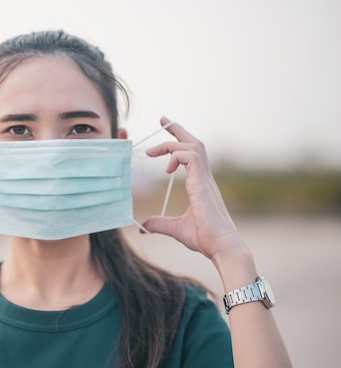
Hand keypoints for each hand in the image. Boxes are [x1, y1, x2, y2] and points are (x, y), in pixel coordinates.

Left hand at [142, 117, 245, 260]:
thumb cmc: (206, 239)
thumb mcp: (176, 229)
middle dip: (178, 129)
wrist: (222, 249)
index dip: (178, 140)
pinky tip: (166, 168)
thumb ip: (161, 223)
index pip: (191, 154)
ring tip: (152, 152)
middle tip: (162, 119)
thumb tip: (145, 225)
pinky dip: (176, 156)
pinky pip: (191, 157)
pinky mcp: (202, 185)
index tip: (164, 131)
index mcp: (201, 184)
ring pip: (193, 146)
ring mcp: (205, 180)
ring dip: (172, 142)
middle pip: (195, 143)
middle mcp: (205, 178)